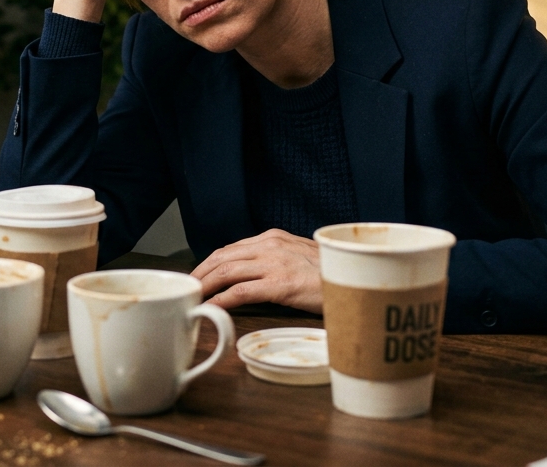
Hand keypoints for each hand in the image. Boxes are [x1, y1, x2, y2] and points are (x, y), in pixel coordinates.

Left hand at [190, 229, 322, 313]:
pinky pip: (240, 291)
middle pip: (222, 257)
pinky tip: (210, 308)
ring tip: (193, 299)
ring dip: (205, 285)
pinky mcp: (280, 284)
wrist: (358, 280)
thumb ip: (279, 260)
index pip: (231, 248)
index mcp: (274, 238)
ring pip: (226, 271)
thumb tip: (257, 274)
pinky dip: (221, 300)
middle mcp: (270, 245)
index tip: (199, 277)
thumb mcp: (301, 258)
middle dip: (200, 274)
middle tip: (188, 289)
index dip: (210, 264)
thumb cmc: (331, 274)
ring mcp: (275, 263)